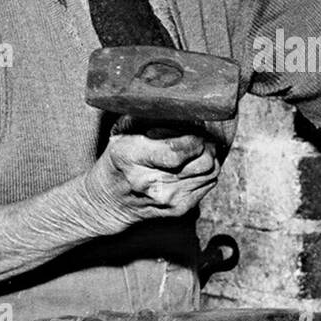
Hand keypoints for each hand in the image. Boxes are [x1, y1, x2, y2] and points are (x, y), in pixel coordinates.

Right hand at [83, 125, 220, 227]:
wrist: (109, 201)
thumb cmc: (119, 158)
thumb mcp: (124, 130)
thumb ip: (153, 117)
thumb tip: (188, 111)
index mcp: (131, 157)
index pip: (178, 150)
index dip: (192, 136)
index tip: (191, 127)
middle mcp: (150, 183)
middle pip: (203, 161)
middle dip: (205, 144)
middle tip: (197, 136)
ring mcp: (167, 200)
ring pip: (211, 171)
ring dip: (208, 156)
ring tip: (194, 149)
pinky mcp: (179, 209)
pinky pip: (210, 183)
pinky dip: (206, 170)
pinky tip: (191, 165)